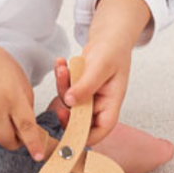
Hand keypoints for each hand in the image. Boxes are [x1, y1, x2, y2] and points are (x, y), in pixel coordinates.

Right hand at [0, 33, 47, 160]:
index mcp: (12, 97)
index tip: (38, 156)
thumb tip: (27, 118)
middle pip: (7, 140)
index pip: (26, 127)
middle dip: (15, 143)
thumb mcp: (18, 76)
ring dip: (1, 123)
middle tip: (20, 137)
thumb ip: (25, 99)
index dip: (33, 144)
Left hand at [60, 30, 133, 146]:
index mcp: (112, 101)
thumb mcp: (100, 67)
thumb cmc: (112, 50)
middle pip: (81, 117)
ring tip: (63, 67)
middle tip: (61, 98)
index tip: (70, 134)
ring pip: (69, 101)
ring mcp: (89, 95)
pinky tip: (61, 63)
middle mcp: (100, 101)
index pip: (102, 127)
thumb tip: (70, 103)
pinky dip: (61, 77)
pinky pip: (66, 88)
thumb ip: (86, 86)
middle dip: (68, 108)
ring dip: (63, 86)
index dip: (88, 136)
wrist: (108, 36)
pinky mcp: (79, 87)